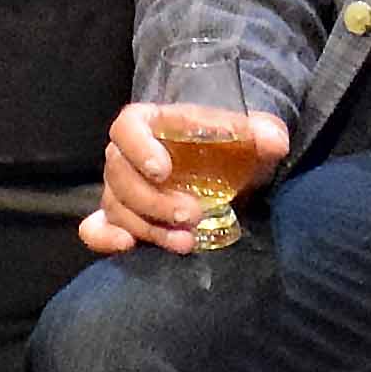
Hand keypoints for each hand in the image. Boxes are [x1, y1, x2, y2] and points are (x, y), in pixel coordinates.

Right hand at [83, 98, 289, 255]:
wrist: (222, 164)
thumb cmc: (228, 143)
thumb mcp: (250, 134)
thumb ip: (262, 132)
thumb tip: (274, 141)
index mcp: (152, 123)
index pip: (128, 126)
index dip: (138, 147)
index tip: (163, 170)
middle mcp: (127, 154)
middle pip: (120, 175)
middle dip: (154, 201)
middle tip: (192, 216)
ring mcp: (120, 187)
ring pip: (116, 207)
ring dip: (147, 227)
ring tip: (186, 241)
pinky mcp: (122, 215)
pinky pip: (95, 228)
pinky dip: (103, 239)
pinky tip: (127, 247)